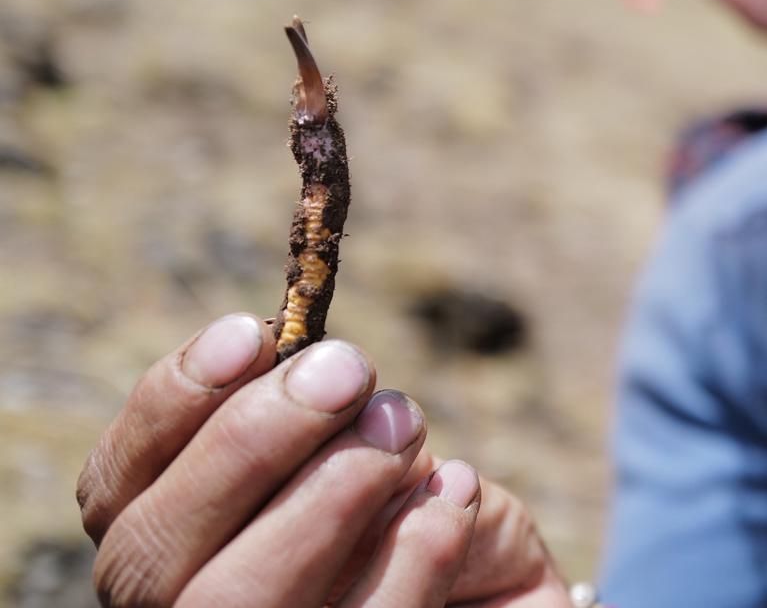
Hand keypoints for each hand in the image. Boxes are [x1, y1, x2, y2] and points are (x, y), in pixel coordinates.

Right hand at [76, 313, 572, 606]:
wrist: (505, 598)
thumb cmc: (437, 521)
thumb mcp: (385, 455)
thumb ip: (336, 418)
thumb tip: (322, 377)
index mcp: (174, 546)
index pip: (117, 486)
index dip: (172, 403)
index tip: (252, 330)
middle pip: (151, 551)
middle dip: (251, 439)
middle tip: (350, 368)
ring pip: (233, 599)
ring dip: (328, 492)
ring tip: (404, 425)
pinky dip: (408, 558)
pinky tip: (455, 494)